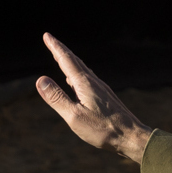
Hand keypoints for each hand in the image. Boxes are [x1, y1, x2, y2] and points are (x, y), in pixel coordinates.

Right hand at [36, 33, 151, 162]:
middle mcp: (93, 82)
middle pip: (75, 61)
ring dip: (69, 61)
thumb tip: (40, 79)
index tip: (47, 35)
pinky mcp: (105, 97)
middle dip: (61, 50)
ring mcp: (101, 89)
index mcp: (84, 84)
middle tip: (50, 40)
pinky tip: (75, 81)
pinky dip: (77, 73)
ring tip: (60, 57)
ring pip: (82, 70)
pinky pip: (87, 79)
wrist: (131, 136)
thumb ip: (57, 98)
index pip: (66, 60)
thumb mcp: (74, 116)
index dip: (55, 47)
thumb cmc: (102, 129)